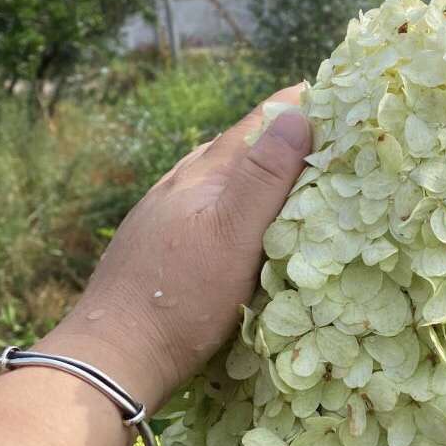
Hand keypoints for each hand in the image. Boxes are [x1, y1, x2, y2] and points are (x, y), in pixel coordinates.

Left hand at [36, 84, 310, 411]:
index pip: (254, 124)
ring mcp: (162, 215)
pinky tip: (236, 217)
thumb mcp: (233, 235)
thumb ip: (263, 177)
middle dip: (275, 133)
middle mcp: (178, 186)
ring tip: (284, 165)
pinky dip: (233, 199)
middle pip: (234, 145)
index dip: (292, 107)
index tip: (330, 91)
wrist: (115, 354)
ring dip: (252, 166)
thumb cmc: (181, 297)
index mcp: (201, 176)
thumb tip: (296, 115)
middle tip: (320, 129)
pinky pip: (204, 206)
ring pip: (215, 176)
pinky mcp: (157, 245)